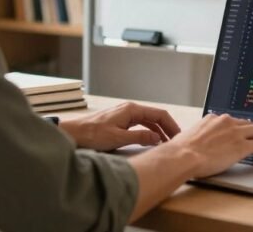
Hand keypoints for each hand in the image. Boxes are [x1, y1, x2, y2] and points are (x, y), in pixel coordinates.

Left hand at [58, 102, 180, 150]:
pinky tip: (151, 140)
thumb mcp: (118, 138)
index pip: (159, 114)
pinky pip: (140, 125)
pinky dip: (149, 131)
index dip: (171, 125)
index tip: (179, 136)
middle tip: (176, 142)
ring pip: (148, 121)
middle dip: (167, 128)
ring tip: (166, 143)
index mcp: (131, 110)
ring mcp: (125, 115)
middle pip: (155, 117)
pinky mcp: (120, 122)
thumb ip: (139, 137)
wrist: (73, 134)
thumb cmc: (92, 134)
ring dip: (158, 131)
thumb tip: (157, 138)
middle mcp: (130, 109)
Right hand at [167, 113, 252, 177]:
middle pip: (248, 123)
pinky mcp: (242, 146)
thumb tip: (198, 145)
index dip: (240, 129)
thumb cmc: (180, 151)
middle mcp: (226, 121)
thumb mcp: (189, 137)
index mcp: (213, 118)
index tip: (243, 134)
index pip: (233, 121)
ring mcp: (235, 132)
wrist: (183, 156)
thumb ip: (199, 137)